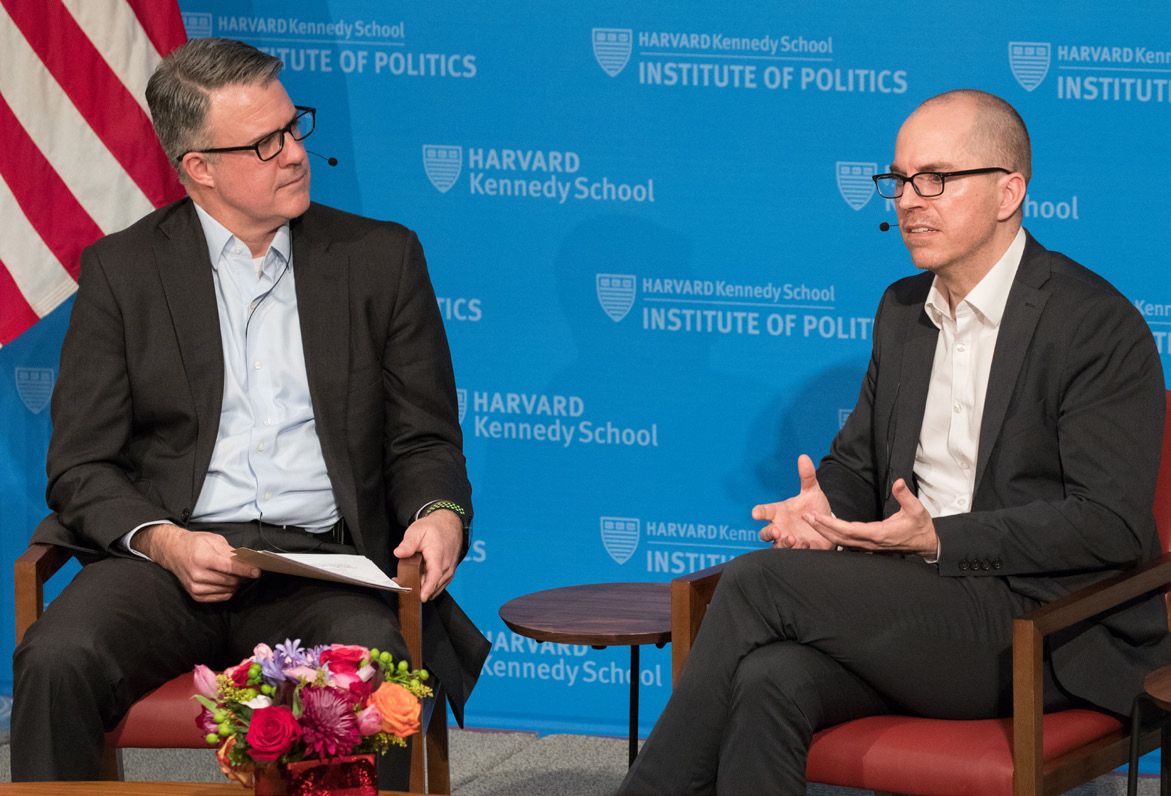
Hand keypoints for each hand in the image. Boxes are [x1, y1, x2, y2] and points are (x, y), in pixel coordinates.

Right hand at [133, 523, 259, 601]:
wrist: (174, 552)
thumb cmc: (195, 544)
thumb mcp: (214, 540)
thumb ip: (231, 552)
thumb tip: (247, 561)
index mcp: (203, 558)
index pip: (230, 567)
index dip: (246, 570)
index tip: (257, 572)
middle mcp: (197, 575)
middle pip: (230, 580)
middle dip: (242, 576)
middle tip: (246, 570)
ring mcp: (195, 587)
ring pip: (227, 590)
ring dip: (235, 584)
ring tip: (234, 574)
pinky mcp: (195, 595)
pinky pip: (220, 597)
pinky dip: (227, 591)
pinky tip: (226, 582)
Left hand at [393, 510, 462, 601]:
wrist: (449, 524)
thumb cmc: (434, 528)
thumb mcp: (417, 531)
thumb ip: (408, 544)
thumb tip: (399, 553)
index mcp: (438, 555)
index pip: (434, 575)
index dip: (428, 588)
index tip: (421, 597)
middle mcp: (446, 565)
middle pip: (433, 584)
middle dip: (418, 589)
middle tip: (402, 584)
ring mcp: (449, 570)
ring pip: (437, 586)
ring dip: (424, 588)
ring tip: (409, 581)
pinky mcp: (449, 573)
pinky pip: (440, 584)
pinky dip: (430, 586)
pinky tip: (420, 582)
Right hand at [752, 454, 835, 549]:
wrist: (828, 525)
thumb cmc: (813, 507)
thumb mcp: (812, 491)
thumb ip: (807, 477)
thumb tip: (804, 457)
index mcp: (779, 512)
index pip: (764, 511)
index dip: (758, 512)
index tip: (755, 513)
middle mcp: (780, 527)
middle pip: (765, 533)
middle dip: (769, 533)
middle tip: (777, 531)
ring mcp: (789, 541)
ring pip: (777, 547)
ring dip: (783, 544)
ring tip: (793, 539)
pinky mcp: (800, 551)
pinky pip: (795, 554)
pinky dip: (799, 550)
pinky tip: (807, 545)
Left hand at [802, 478, 938, 555]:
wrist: (925, 544)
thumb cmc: (920, 527)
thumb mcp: (917, 510)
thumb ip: (905, 496)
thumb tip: (898, 482)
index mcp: (880, 534)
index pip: (851, 530)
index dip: (833, 524)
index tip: (818, 516)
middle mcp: (871, 542)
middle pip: (841, 537)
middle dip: (822, 527)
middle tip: (806, 517)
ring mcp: (869, 546)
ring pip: (842, 541)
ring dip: (825, 532)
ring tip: (810, 521)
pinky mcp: (868, 546)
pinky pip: (847, 543)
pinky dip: (834, 537)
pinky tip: (824, 530)